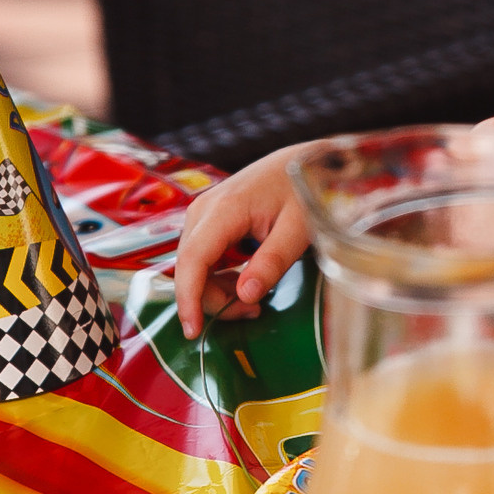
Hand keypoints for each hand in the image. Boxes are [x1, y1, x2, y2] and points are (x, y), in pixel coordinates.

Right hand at [171, 145, 310, 337]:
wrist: (302, 161)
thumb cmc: (304, 190)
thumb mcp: (298, 229)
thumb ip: (272, 262)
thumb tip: (246, 295)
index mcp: (224, 209)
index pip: (193, 260)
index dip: (189, 299)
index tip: (193, 331)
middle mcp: (203, 211)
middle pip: (190, 269)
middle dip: (214, 301)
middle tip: (253, 313)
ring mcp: (202, 215)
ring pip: (194, 268)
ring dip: (217, 291)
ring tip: (254, 300)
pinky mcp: (208, 222)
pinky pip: (202, 260)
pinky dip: (218, 279)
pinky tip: (245, 281)